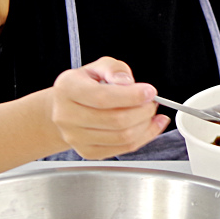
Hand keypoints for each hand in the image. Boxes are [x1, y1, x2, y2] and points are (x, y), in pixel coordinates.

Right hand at [49, 58, 169, 158]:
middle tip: (152, 102)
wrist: (66, 108)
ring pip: (122, 137)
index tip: (150, 92)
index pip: (103, 97)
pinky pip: (123, 149)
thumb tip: (127, 82)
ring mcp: (76, 137)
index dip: (131, 96)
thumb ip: (114, 69)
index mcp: (68, 89)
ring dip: (145, 125)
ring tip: (150, 113)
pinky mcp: (87, 151)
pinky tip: (150, 126)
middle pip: (116, 120)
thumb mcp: (98, 67)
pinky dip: (143, 138)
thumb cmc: (85, 85)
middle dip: (143, 111)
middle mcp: (67, 116)